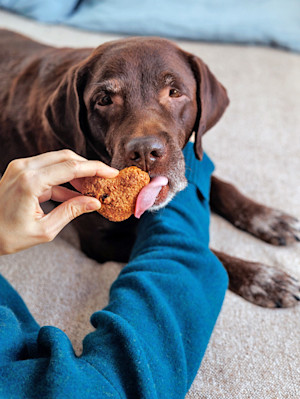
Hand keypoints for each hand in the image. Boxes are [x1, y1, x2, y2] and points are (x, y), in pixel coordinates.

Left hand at [0, 150, 118, 254]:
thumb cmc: (8, 236)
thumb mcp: (44, 230)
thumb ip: (71, 212)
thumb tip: (95, 202)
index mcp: (31, 182)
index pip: (72, 167)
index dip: (96, 169)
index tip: (112, 173)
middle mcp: (25, 168)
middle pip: (66, 157)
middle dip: (88, 167)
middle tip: (104, 180)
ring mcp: (20, 167)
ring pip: (58, 160)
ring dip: (76, 172)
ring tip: (91, 188)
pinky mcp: (19, 170)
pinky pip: (47, 169)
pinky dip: (63, 178)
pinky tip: (74, 193)